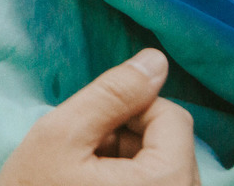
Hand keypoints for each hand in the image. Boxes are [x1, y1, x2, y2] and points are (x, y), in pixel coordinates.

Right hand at [0, 49, 199, 185]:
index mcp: (169, 183)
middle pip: (172, 145)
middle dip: (128, 138)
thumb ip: (111, 93)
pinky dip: (129, 183)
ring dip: (127, 162)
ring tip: (85, 178)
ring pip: (164, 169)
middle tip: (83, 157)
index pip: (171, 116)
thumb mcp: (61, 135)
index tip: (90, 129)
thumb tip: (155, 60)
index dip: (128, 109)